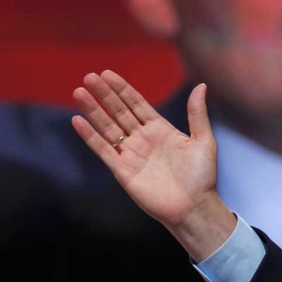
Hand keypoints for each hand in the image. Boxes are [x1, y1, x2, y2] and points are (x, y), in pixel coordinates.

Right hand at [71, 70, 235, 259]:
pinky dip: (90, 136)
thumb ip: (197, 114)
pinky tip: (77, 121)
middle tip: (89, 76)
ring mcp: (131, 154)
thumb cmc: (202, 177)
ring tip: (79, 91)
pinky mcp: (122, 171)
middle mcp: (143, 139)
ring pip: (108, 127)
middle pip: (119, 112)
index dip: (122, 89)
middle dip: (104, 94)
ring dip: (93, 110)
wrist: (194, 207)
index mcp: (161, 129)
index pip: (137, 104)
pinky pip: (103, 150)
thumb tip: (201, 85)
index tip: (107, 73)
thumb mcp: (203, 141)